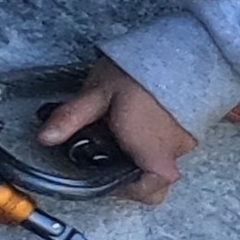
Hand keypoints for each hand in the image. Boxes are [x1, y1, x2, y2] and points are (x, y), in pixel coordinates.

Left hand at [38, 58, 195, 205]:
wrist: (186, 47)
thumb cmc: (142, 71)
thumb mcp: (98, 92)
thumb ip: (72, 117)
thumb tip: (45, 138)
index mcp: (148, 148)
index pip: (149, 190)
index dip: (129, 191)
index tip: (110, 179)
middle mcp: (172, 149)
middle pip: (156, 177)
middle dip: (133, 170)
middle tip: (113, 150)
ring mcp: (188, 137)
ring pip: (164, 157)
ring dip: (143, 149)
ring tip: (125, 123)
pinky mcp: (195, 123)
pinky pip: (173, 141)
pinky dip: (156, 136)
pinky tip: (143, 114)